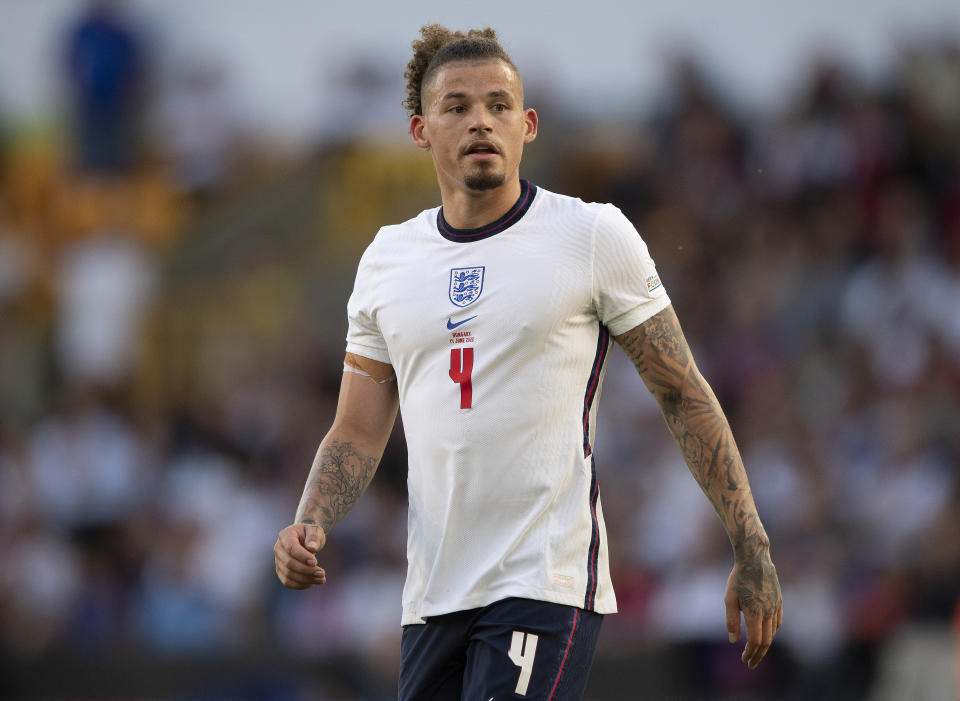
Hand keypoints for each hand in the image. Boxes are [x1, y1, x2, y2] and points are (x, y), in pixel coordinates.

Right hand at [274, 523, 326, 588]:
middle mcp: (278, 549)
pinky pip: (287, 582)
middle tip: (322, 573)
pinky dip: (300, 585)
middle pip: (289, 563)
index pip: (291, 548)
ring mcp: (278, 561)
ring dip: (305, 580)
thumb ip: (314, 537)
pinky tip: (313, 583)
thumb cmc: (310, 533)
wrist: (305, 538)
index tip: (315, 562)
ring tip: (321, 579)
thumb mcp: (315, 530)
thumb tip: (311, 548)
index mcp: (285, 535)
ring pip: (288, 575)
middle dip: (306, 570)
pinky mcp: (281, 571)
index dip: (302, 557)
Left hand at [724, 554, 781, 668]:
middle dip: (758, 655)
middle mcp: (768, 612)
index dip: (750, 653)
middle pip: (766, 641)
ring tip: (757, 652)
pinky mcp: (779, 601)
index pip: (755, 641)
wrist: (755, 559)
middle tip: (750, 664)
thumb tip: (733, 641)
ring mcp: (776, 607)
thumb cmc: (738, 578)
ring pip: (773, 633)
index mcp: (755, 613)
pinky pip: (778, 622)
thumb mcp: (729, 598)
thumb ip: (731, 621)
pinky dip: (772, 633)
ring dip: (765, 645)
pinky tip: (767, 636)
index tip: (744, 660)